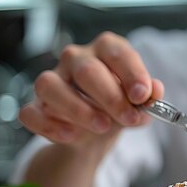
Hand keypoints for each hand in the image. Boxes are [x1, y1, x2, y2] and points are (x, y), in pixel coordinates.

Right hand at [20, 32, 163, 146]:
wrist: (99, 131)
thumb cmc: (120, 106)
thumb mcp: (139, 103)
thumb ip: (149, 97)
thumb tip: (155, 90)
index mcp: (105, 50)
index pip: (117, 51)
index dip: (131, 73)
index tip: (143, 95)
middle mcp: (75, 59)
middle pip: (86, 70)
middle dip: (110, 96)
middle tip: (128, 117)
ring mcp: (52, 80)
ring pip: (50, 85)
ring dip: (78, 109)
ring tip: (102, 127)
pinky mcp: (35, 106)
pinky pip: (31, 112)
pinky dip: (49, 126)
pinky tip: (71, 136)